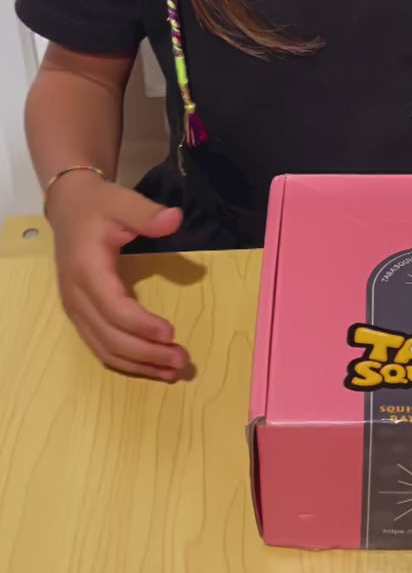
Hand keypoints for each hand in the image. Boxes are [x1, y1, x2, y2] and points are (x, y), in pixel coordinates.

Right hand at [48, 173, 188, 381]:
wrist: (69, 209)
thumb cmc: (98, 206)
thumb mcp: (122, 201)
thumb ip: (147, 213)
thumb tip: (175, 220)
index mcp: (86, 270)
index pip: (113, 307)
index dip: (141, 324)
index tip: (171, 332)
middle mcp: (77, 296)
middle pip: (110, 337)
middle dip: (146, 353)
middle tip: (182, 360)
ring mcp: (76, 310)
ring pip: (105, 349)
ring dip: (139, 364)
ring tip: (173, 371)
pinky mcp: (82, 316)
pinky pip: (102, 347)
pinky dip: (128, 361)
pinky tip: (153, 367)